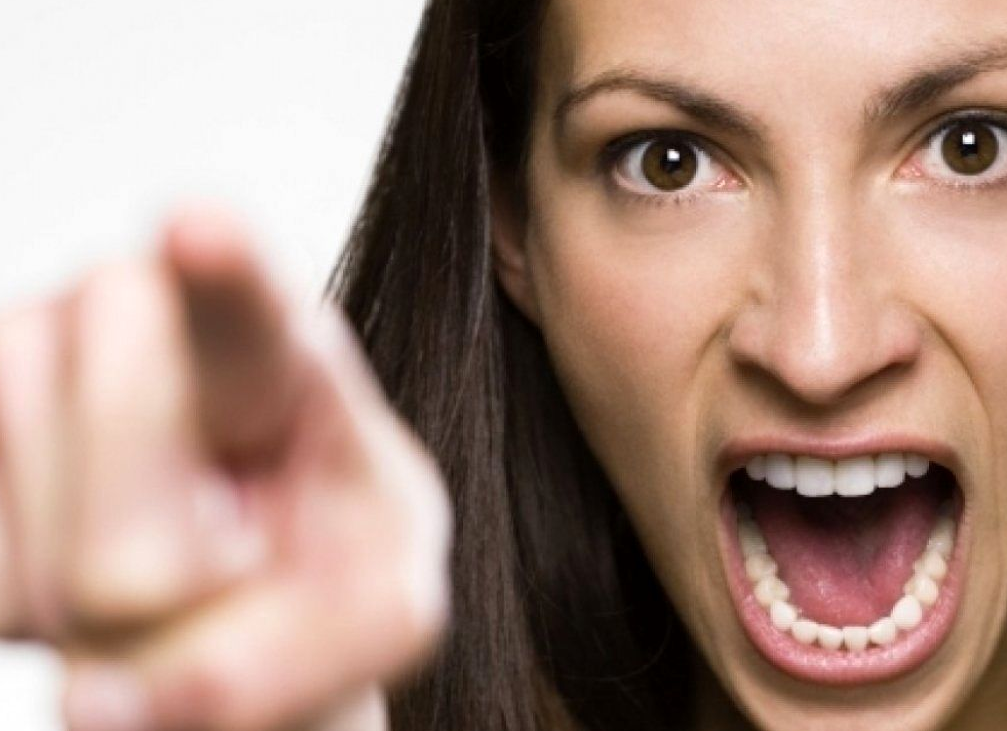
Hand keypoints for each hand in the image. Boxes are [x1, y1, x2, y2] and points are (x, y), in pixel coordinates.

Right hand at [0, 209, 451, 730]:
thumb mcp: (384, 611)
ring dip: (99, 618)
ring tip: (160, 563)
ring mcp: (20, 361)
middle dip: (177, 574)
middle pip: (129, 499)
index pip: (247, 300)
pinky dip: (30, 621)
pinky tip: (76, 564)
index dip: (224, 268)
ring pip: (35, 563)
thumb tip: (99, 706)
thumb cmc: (335, 567)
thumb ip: (295, 656)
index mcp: (274, 343)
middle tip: (228, 556)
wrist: (243, 586)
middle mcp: (132, 314)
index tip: (200, 228)